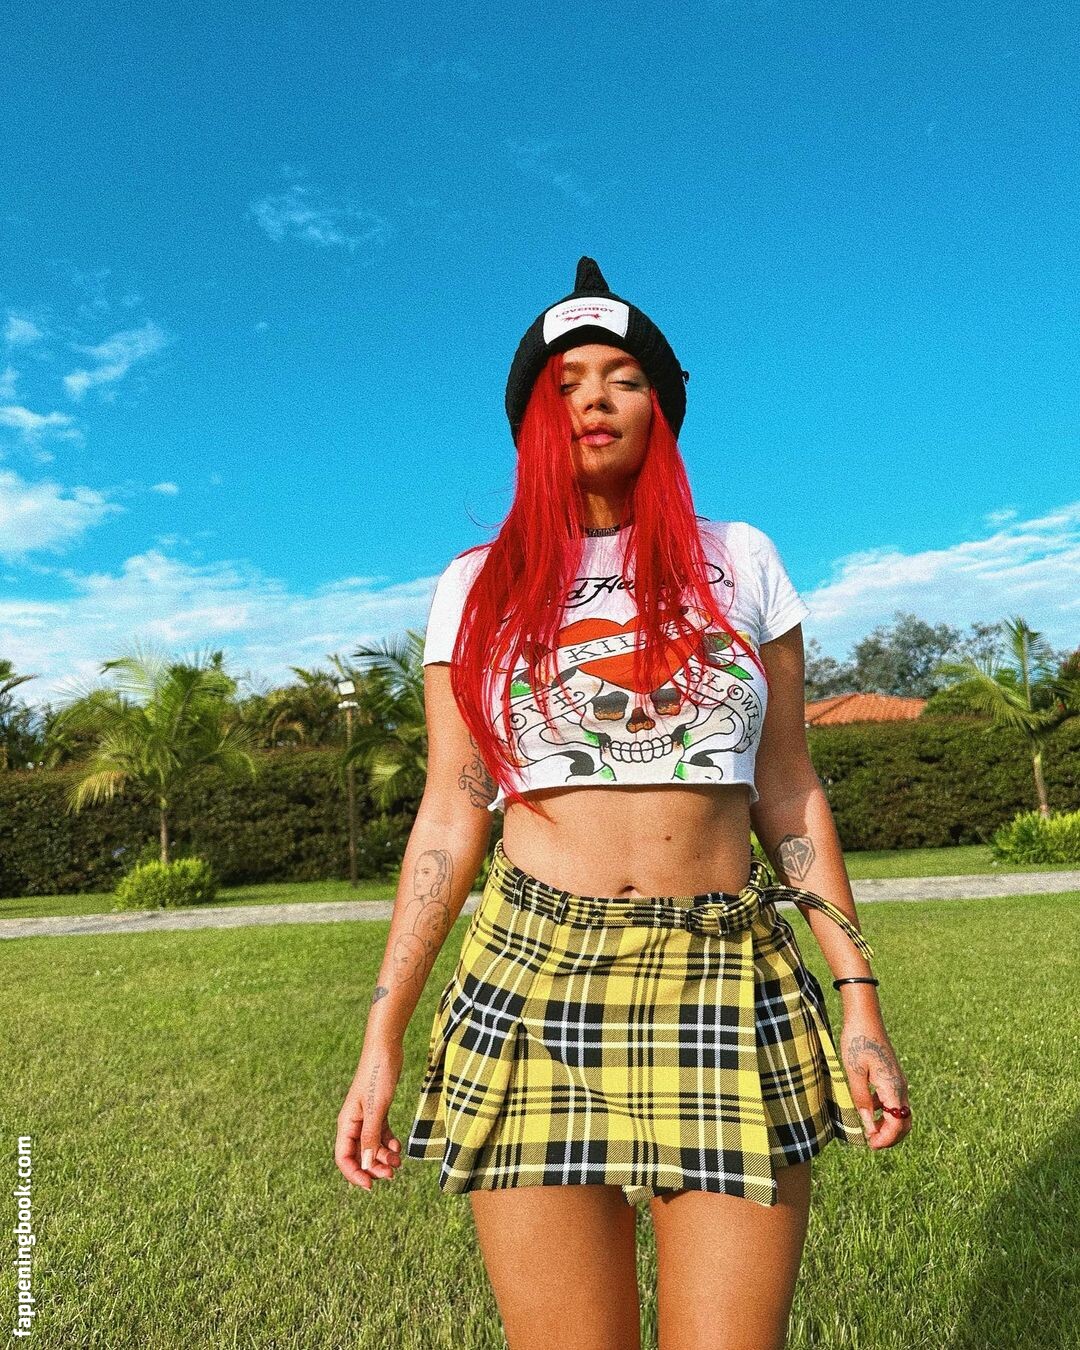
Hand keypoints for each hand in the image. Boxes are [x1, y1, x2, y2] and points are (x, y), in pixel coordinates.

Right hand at [335, 1037, 404, 1190]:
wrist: (386, 1049)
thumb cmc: (378, 1076)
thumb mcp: (376, 1109)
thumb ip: (370, 1137)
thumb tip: (365, 1165)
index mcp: (347, 1123)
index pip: (343, 1158)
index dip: (354, 1174)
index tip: (370, 1186)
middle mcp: (354, 1123)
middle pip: (358, 1155)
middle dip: (373, 1168)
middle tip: (391, 1175)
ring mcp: (366, 1117)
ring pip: (371, 1146)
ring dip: (382, 1158)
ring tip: (399, 1163)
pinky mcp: (378, 1111)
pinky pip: (380, 1135)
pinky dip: (388, 1144)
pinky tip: (398, 1149)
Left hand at [839, 1015, 912, 1150]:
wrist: (865, 1016)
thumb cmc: (857, 1041)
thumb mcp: (854, 1072)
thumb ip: (862, 1100)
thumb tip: (868, 1126)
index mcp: (893, 1087)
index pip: (898, 1125)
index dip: (886, 1140)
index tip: (870, 1146)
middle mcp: (900, 1086)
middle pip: (904, 1123)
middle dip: (890, 1137)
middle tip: (870, 1143)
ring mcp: (897, 1081)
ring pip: (899, 1113)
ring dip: (887, 1125)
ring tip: (867, 1130)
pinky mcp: (891, 1075)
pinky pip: (892, 1100)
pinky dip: (883, 1111)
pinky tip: (866, 1108)